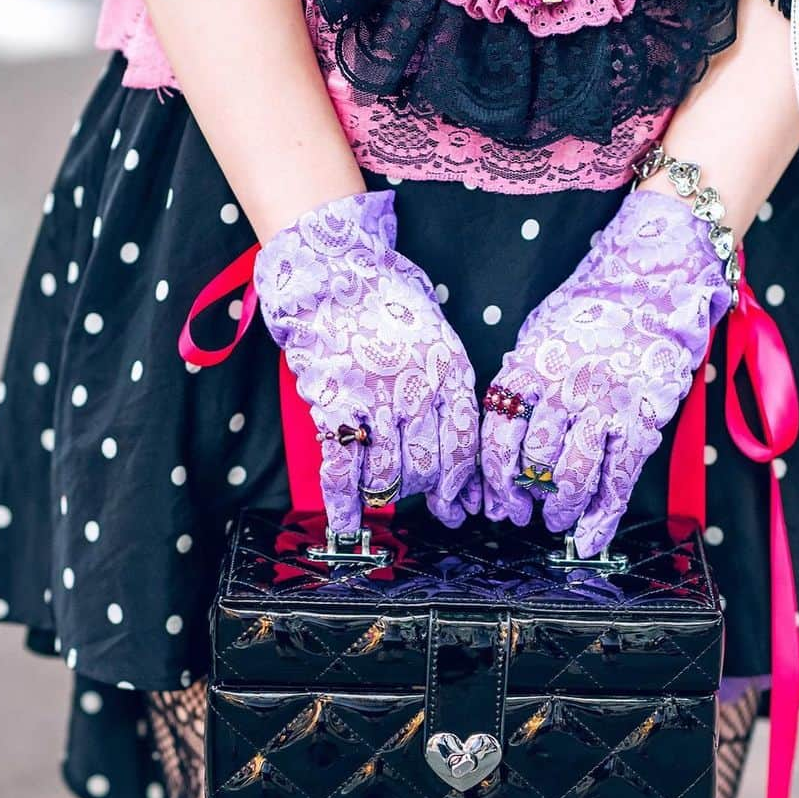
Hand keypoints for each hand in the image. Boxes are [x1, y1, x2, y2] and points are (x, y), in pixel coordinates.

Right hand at [254, 191, 479, 532]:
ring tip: (385, 494)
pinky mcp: (334, 408)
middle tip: (423, 504)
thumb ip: (449, 391)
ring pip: (388, 475)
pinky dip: (343, 504)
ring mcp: (374, 402)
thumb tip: (459, 450)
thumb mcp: (439, 340)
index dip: (463, 485)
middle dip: (426, 494)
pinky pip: (342, 470)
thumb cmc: (388, 304)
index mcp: (449, 374)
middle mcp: (417, 392)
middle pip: (428, 468)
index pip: (465, 447)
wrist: (334, 272)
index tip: (461, 507)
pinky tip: (347, 525)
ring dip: (387, 493)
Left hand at [481, 191, 731, 556]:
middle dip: (525, 499)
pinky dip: (602, 518)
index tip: (494, 502)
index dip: (493, 480)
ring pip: (570, 478)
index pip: (496, 438)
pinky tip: (592, 538)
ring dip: (561, 510)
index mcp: (527, 370)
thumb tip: (504, 444)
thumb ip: (521, 388)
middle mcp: (560, 391)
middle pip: (530, 464)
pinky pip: (616, 481)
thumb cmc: (591, 314)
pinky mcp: (639, 420)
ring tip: (557, 520)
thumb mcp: (540, 341)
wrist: (652, 283)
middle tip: (526, 514)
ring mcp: (601, 407)